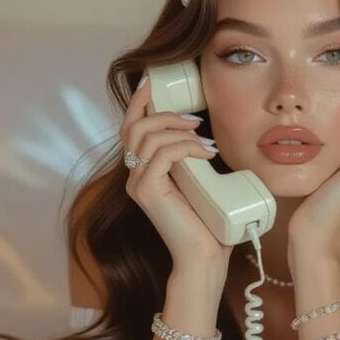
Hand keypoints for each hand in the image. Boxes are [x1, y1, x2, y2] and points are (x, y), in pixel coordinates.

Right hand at [121, 74, 233, 272]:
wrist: (204, 257)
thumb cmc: (208, 224)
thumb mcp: (200, 181)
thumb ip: (193, 159)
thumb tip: (206, 134)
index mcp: (144, 172)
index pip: (131, 128)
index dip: (138, 103)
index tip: (153, 82)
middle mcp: (135, 177)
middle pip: (134, 127)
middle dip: (164, 113)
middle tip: (194, 119)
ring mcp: (138, 184)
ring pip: (148, 137)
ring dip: (178, 131)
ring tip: (204, 140)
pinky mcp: (147, 192)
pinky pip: (161, 155)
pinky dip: (186, 148)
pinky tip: (205, 153)